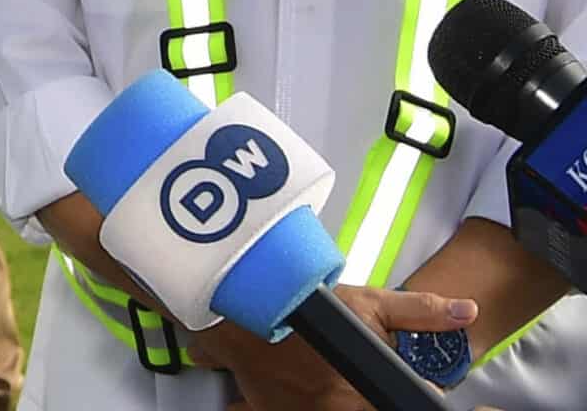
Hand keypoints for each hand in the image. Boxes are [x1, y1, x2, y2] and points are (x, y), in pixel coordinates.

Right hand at [187, 286, 475, 410]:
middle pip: (371, 407)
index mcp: (364, 398)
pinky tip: (301, 384)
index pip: (407, 403)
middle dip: (370, 395)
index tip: (409, 383)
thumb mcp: (367, 302)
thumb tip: (466, 312)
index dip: (414, 394)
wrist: (236, 306)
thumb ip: (421, 312)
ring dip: (336, 398)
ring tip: (326, 375)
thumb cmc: (301, 305)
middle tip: (356, 373)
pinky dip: (304, 401)